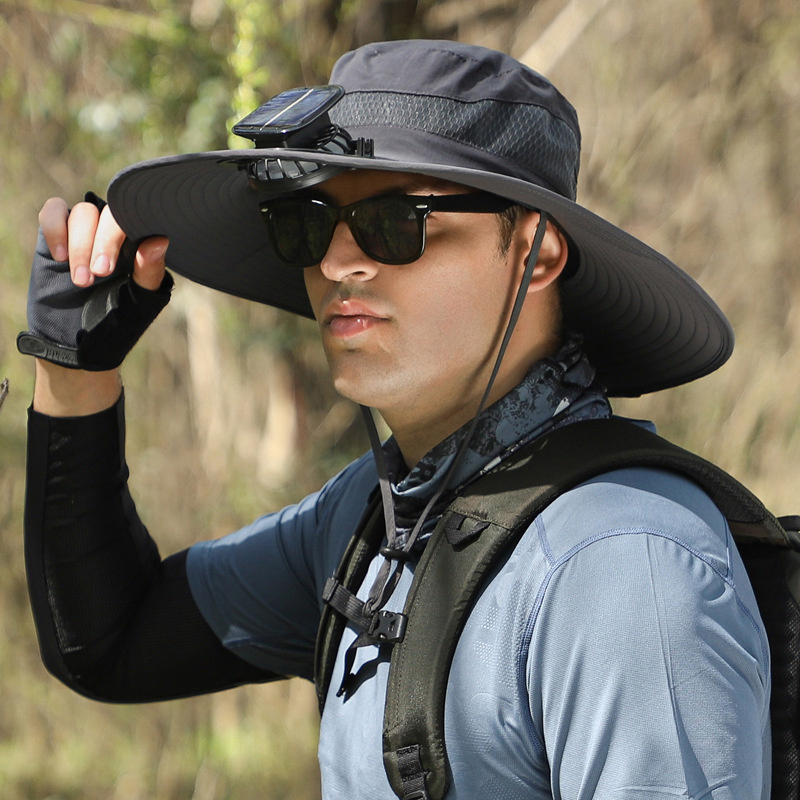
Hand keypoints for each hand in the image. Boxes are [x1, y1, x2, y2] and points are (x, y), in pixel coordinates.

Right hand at [18, 193, 172, 370]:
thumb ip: (149, 271)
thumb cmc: (117, 320)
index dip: (123, 234)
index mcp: (141, 244)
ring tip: (80, 280)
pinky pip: (54, 212)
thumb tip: (159, 240)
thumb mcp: (139, 301)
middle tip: (100, 274)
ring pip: (83, 213)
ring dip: (80, 245)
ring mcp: (86, 230)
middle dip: (102, 243)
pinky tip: (59, 257)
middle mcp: (115, 233)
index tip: (113, 266)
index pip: (137, 218)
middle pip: (109, 213)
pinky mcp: (58, 234)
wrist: (79, 341)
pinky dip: (55, 229)